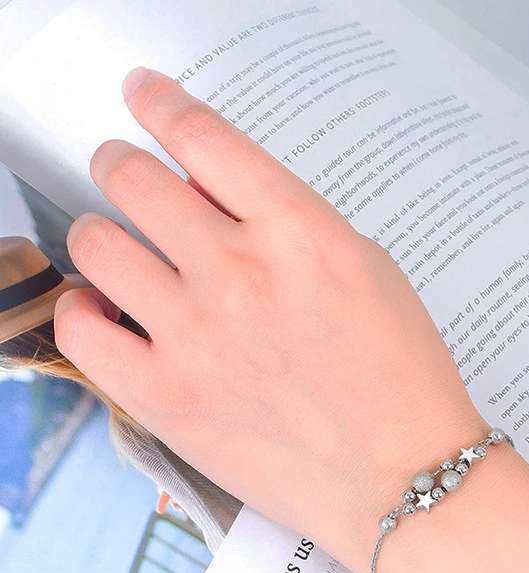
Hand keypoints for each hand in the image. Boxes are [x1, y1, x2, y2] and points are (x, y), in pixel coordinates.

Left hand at [55, 68, 485, 572]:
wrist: (403, 476)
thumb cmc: (401, 379)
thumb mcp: (368, 272)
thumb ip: (292, 226)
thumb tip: (220, 200)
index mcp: (301, 233)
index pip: (204, 137)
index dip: (161, 103)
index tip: (143, 96)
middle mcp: (243, 273)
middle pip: (136, 180)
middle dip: (122, 164)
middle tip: (124, 172)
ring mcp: (198, 336)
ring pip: (98, 244)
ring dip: (102, 234)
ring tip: (119, 248)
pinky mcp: (168, 398)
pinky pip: (82, 331)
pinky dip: (83, 311)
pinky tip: (105, 312)